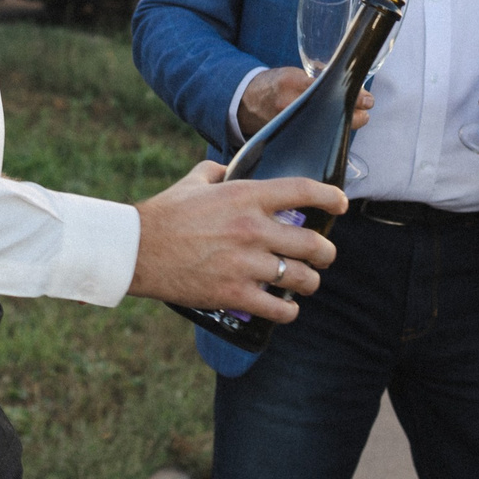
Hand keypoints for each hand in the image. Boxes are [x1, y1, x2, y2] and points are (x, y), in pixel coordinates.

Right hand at [129, 161, 344, 323]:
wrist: (137, 249)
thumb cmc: (165, 213)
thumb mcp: (195, 181)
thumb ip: (218, 171)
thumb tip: (230, 168)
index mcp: (246, 196)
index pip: (303, 191)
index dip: (331, 197)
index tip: (341, 204)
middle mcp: (253, 229)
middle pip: (313, 244)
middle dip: (326, 253)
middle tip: (324, 256)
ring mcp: (247, 264)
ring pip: (302, 279)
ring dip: (309, 282)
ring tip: (306, 283)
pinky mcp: (235, 294)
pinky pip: (279, 308)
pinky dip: (288, 311)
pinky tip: (286, 308)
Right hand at [237, 67, 373, 140]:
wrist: (246, 102)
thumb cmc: (274, 84)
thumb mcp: (294, 74)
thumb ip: (317, 77)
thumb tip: (350, 82)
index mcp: (292, 83)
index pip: (329, 89)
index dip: (353, 97)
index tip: (368, 100)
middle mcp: (289, 104)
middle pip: (331, 113)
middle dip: (354, 115)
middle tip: (365, 113)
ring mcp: (288, 123)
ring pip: (326, 129)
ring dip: (346, 125)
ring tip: (357, 120)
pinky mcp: (287, 137)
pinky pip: (315, 140)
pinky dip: (330, 136)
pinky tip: (339, 133)